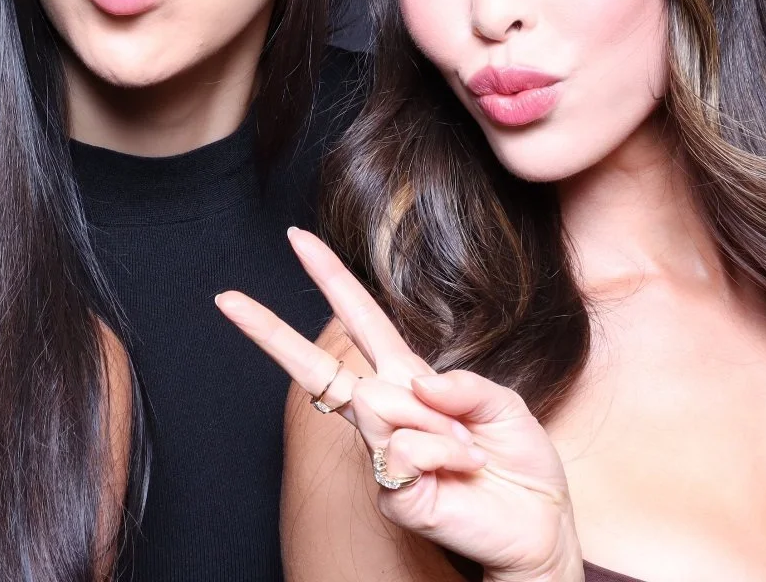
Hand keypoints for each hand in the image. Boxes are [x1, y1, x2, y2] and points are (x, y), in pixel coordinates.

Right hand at [217, 228, 580, 581]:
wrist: (538, 526)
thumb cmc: (520, 464)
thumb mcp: (504, 405)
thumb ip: (463, 385)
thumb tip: (416, 387)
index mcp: (409, 380)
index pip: (362, 322)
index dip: (332, 279)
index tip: (298, 240)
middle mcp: (387, 412)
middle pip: (319, 367)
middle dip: (271, 332)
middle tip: (226, 299)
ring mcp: (383, 454)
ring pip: (382, 407)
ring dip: (441, 426)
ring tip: (470, 452)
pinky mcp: (391, 494)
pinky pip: (405, 451)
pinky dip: (443, 454)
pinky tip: (460, 471)